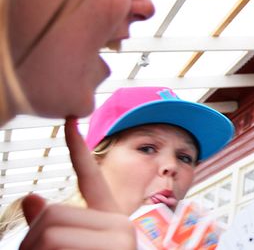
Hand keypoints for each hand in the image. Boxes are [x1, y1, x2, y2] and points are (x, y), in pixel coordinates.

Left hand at [20, 118, 135, 249]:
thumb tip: (29, 197)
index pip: (90, 176)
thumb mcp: (67, 247)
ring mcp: (121, 238)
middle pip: (53, 212)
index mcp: (110, 221)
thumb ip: (50, 225)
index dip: (77, 148)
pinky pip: (56, 242)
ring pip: (50, 232)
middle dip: (34, 239)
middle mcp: (120, 226)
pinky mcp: (116, 248)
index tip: (69, 120)